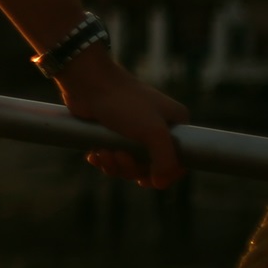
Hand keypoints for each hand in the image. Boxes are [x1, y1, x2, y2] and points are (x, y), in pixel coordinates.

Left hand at [57, 49, 187, 187]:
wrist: (88, 82)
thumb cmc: (124, 103)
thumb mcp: (154, 132)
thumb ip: (165, 161)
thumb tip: (160, 184)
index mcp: (175, 125)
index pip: (179, 162)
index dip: (164, 175)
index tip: (145, 177)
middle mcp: (156, 129)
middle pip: (150, 168)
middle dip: (131, 168)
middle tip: (119, 155)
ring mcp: (133, 132)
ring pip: (128, 165)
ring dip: (114, 165)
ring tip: (103, 152)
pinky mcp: (111, 134)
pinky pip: (111, 158)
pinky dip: (103, 160)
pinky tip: (94, 154)